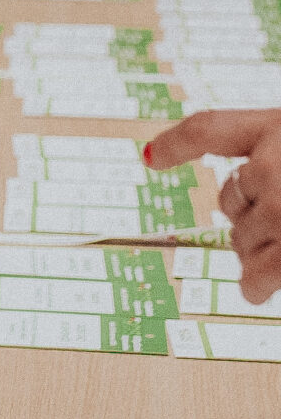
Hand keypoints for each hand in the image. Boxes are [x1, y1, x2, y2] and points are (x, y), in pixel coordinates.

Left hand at [147, 109, 280, 301]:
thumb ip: (276, 153)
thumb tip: (195, 167)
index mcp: (277, 127)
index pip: (210, 129)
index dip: (177, 144)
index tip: (151, 157)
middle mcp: (272, 164)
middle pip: (229, 199)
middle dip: (248, 217)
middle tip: (277, 225)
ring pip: (242, 238)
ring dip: (259, 251)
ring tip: (280, 252)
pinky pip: (260, 275)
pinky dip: (257, 284)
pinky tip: (253, 290)